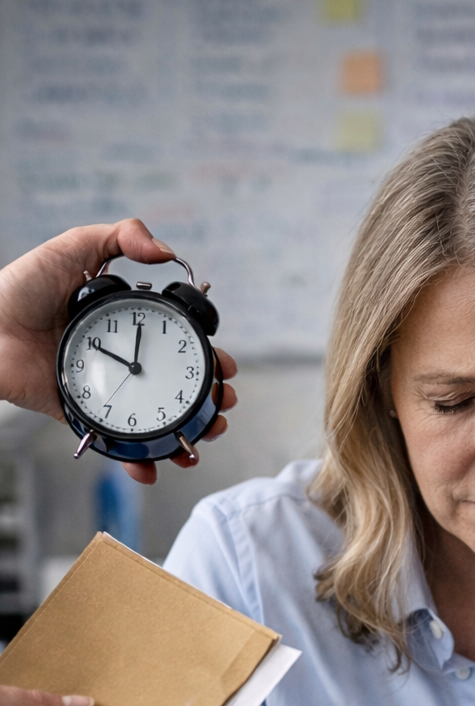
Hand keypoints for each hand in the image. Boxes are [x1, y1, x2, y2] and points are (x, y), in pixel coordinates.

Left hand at [0, 217, 236, 484]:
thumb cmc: (18, 288)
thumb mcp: (71, 248)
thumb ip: (119, 238)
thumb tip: (166, 251)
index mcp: (121, 322)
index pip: (175, 342)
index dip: (204, 356)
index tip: (224, 366)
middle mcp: (117, 357)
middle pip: (174, 384)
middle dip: (207, 401)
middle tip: (222, 405)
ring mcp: (103, 388)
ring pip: (154, 417)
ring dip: (185, 434)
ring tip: (202, 438)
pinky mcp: (81, 414)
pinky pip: (114, 441)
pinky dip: (137, 460)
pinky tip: (156, 467)